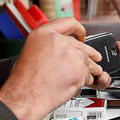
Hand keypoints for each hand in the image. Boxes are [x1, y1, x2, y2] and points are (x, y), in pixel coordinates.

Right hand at [0, 18, 119, 119]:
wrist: (26, 97)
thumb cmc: (24, 81)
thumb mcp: (31, 52)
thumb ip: (49, 46)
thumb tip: (60, 50)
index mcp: (44, 34)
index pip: (69, 23)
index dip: (79, 29)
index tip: (82, 35)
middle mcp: (59, 41)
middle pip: (82, 46)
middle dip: (89, 54)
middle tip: (94, 57)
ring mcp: (71, 55)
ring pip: (89, 61)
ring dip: (90, 69)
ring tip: (86, 75)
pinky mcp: (80, 70)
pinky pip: (89, 75)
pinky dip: (86, 81)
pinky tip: (76, 85)